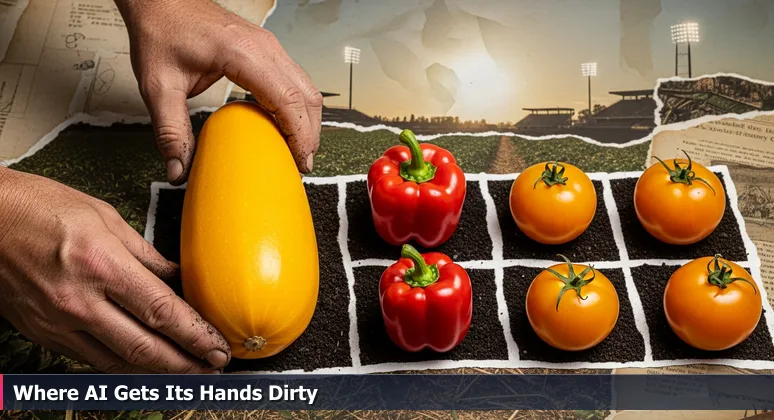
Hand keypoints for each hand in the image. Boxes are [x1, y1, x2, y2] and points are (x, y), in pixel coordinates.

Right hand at [0, 168, 230, 372]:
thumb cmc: (41, 208)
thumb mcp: (106, 218)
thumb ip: (146, 255)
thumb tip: (177, 278)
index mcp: (101, 265)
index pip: (162, 311)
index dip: (196, 335)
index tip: (218, 346)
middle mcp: (79, 301)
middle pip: (144, 347)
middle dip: (185, 363)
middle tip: (212, 367)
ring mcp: (57, 322)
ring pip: (118, 362)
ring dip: (157, 371)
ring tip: (186, 369)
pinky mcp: (42, 333)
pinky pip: (90, 359)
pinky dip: (122, 364)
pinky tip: (143, 361)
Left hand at [116, 0, 321, 184]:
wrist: (160, 2)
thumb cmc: (162, 32)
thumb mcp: (158, 86)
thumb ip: (171, 131)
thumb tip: (178, 170)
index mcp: (243, 53)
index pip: (288, 99)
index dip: (300, 134)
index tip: (299, 162)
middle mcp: (264, 47)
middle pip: (306, 95)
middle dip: (310, 133)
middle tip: (301, 165)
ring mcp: (269, 46)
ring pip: (306, 87)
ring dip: (307, 120)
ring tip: (297, 150)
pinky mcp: (266, 50)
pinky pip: (294, 80)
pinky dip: (297, 107)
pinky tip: (284, 126)